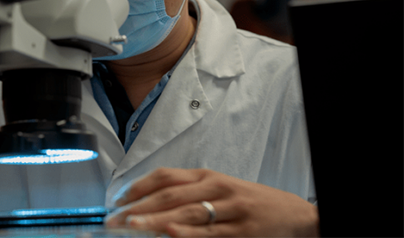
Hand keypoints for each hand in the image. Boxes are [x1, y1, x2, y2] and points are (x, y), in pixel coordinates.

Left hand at [105, 168, 317, 237]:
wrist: (291, 214)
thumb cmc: (248, 201)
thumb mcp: (217, 189)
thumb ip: (186, 193)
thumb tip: (147, 202)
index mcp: (206, 175)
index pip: (165, 176)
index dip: (138, 186)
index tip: (118, 200)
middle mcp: (216, 187)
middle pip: (170, 194)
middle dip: (139, 207)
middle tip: (116, 219)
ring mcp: (230, 208)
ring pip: (186, 212)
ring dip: (155, 220)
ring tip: (132, 226)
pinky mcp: (242, 230)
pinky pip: (210, 232)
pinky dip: (188, 233)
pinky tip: (170, 234)